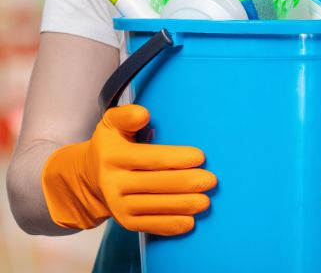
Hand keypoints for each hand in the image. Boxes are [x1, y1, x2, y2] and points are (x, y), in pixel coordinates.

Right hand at [42, 104, 216, 235]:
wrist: (89, 176)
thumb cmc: (111, 144)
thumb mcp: (111, 123)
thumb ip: (127, 115)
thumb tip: (144, 114)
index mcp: (114, 156)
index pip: (150, 158)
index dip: (176, 158)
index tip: (200, 157)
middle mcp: (114, 182)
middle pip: (156, 184)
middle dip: (186, 183)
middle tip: (211, 181)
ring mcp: (118, 205)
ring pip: (155, 206)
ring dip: (183, 205)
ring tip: (206, 201)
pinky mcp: (124, 221)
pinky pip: (149, 226)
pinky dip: (170, 225)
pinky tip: (189, 222)